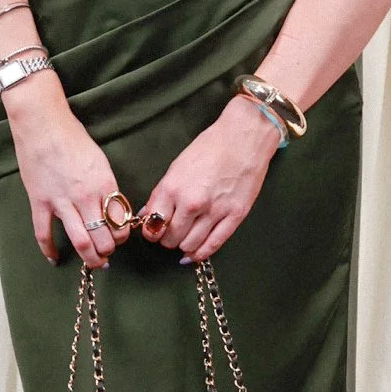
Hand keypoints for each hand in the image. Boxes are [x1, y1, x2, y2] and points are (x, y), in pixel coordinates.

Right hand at [3, 74, 131, 268]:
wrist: (43, 124)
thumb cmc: (73, 137)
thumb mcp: (100, 161)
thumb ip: (106, 187)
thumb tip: (111, 209)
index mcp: (105, 185)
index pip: (120, 222)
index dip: (122, 236)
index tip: (119, 238)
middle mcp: (86, 197)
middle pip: (104, 238)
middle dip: (108, 251)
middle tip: (107, 254)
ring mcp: (62, 202)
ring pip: (80, 242)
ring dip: (89, 257)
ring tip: (92, 262)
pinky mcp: (41, 202)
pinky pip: (44, 234)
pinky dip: (50, 250)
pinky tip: (55, 258)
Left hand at [140, 97, 281, 262]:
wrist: (243, 138)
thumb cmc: (209, 147)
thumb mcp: (177, 167)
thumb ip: (162, 194)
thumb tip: (147, 215)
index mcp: (173, 187)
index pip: (153, 225)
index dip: (151, 231)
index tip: (154, 230)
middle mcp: (191, 203)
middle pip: (170, 239)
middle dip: (167, 239)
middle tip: (171, 233)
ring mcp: (214, 211)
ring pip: (189, 246)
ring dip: (183, 245)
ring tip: (185, 237)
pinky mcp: (234, 216)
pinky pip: (213, 245)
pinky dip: (200, 253)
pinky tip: (194, 253)